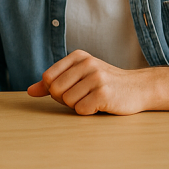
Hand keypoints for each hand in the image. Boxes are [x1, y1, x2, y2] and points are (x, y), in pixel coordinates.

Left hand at [27, 50, 151, 115]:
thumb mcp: (79, 76)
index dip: (54, 90)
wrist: (138, 88)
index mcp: (78, 56)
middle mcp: (87, 64)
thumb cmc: (105, 83)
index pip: (48, 77)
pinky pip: (81, 109)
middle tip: (82, 97)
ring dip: (78, 106)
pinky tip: (99, 105)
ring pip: (67, 101)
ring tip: (92, 99)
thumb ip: (54, 82)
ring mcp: (96, 77)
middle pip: (55, 90)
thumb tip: (30, 91)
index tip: (69, 90)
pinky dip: (88, 111)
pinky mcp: (104, 93)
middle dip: (65, 99)